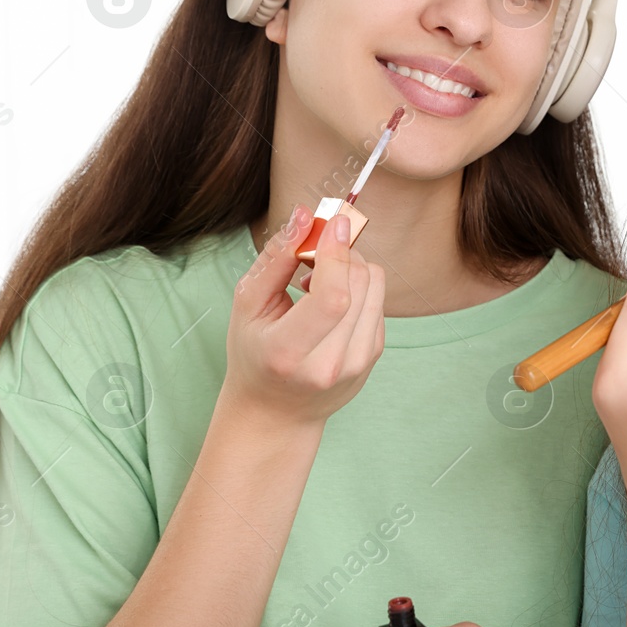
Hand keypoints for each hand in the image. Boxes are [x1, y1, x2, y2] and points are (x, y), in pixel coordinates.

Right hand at [224, 204, 386, 427]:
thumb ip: (276, 258)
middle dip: (339, 254)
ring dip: (349, 268)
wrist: (276, 411)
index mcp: (291, 353)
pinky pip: (378, 299)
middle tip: (310, 255)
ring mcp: (359, 363)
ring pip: (375, 286)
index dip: (337, 254)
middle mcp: (332, 363)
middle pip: (359, 284)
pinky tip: (328, 303)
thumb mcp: (248, 305)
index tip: (333, 224)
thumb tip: (306, 215)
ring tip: (314, 283)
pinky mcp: (374, 355)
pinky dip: (357, 288)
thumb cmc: (255, 353)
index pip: (333, 297)